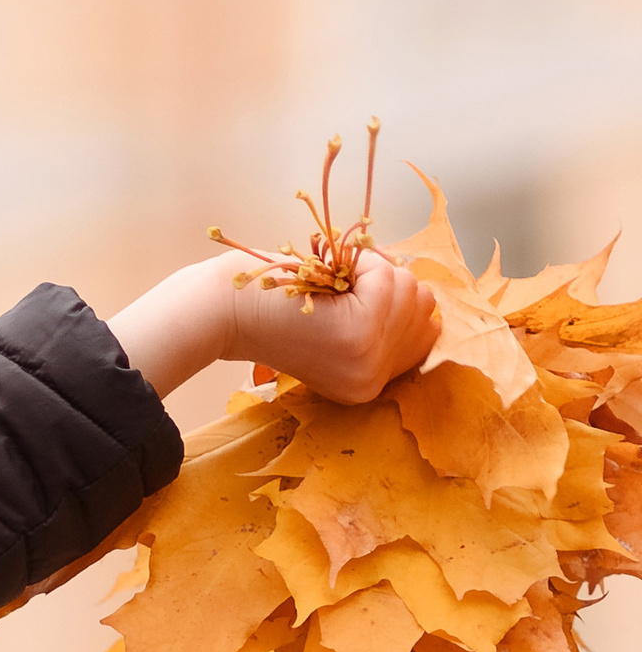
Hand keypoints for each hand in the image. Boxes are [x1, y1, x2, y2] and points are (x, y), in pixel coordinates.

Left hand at [110, 249, 438, 405]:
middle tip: (336, 290)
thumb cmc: (272, 308)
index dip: (397, 302)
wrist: (224, 311)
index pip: (427, 334)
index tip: (356, 297)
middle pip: (425, 308)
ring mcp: (368, 360)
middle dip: (386, 284)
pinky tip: (328, 278)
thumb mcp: (337, 327)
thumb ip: (383, 324)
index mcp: (367, 387)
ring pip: (409, 288)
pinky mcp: (358, 333)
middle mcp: (373, 382)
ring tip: (329, 287)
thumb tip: (428, 301)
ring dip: (370, 272)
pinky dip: (360, 264)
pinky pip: (388, 278)